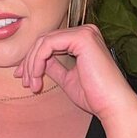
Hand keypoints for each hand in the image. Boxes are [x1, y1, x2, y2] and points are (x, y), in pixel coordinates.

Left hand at [14, 24, 136, 123]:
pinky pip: (48, 44)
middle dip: (30, 62)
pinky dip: (38, 61)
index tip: (23, 78)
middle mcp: (86, 32)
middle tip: (25, 82)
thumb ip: (54, 66)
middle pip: (45, 40)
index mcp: (84, 40)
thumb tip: (37, 61)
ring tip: (32, 84)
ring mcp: (85, 32)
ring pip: (44, 41)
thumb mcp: (67, 78)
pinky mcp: (82, 38)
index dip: (33, 59)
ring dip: (33, 64)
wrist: (112, 105)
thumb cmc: (94, 96)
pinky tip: (38, 77)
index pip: (51, 43)